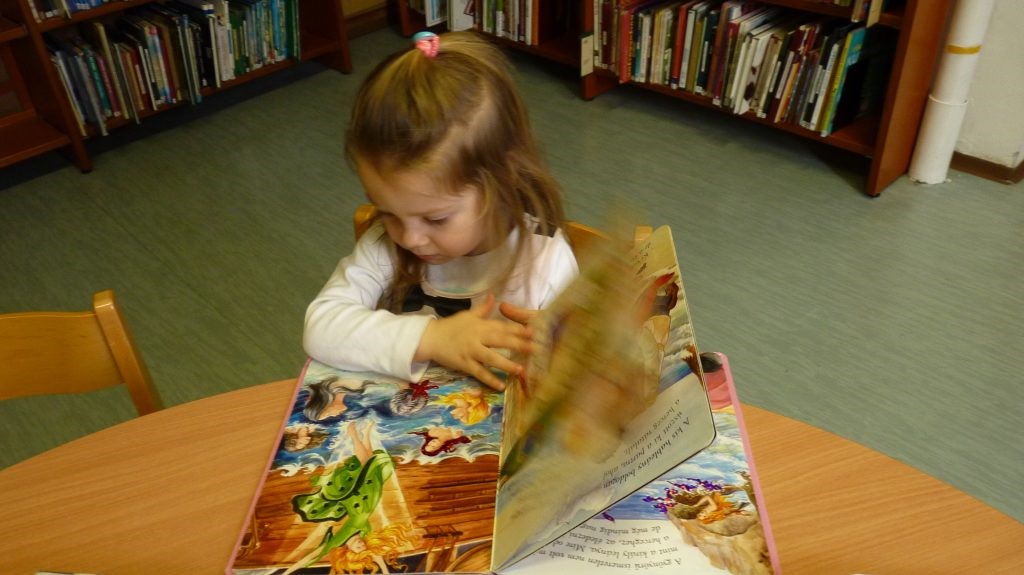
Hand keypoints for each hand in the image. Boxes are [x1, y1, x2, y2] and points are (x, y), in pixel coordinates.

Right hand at [415, 295, 531, 390]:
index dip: (518, 329)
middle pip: (500, 341)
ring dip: (506, 364)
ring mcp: (471, 352)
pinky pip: (479, 373)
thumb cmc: (451, 326)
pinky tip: (501, 386)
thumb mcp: (468, 315)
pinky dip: (490, 380)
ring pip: (491, 358)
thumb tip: (494, 296)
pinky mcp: (464, 364)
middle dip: (519, 345)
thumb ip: (483, 308)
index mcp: (480, 325)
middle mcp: (477, 337)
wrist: (430, 338)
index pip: (502, 327)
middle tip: (535, 349)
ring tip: (521, 370)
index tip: (534, 332)